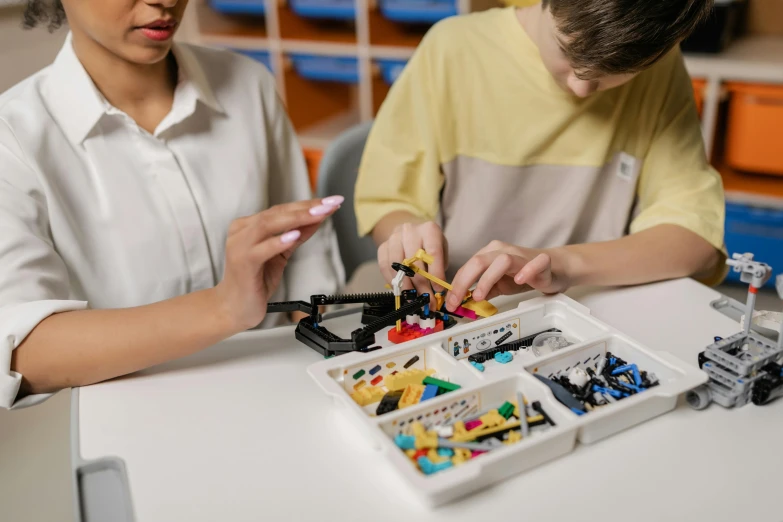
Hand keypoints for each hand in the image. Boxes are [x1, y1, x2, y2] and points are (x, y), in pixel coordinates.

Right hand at [215, 196, 341, 331]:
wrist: (235, 308)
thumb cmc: (255, 281)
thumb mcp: (281, 254)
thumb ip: (296, 236)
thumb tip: (318, 218)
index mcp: (248, 226)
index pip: (281, 209)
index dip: (307, 205)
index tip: (330, 202)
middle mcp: (241, 231)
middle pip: (277, 213)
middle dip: (306, 208)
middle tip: (330, 204)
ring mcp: (240, 246)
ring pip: (268, 224)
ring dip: (296, 218)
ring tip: (318, 214)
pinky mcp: (242, 262)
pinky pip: (262, 249)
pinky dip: (279, 241)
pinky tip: (295, 236)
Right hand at [377, 221, 447, 304]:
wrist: (410, 233)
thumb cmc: (428, 246)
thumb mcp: (440, 252)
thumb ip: (439, 269)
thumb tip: (438, 292)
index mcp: (429, 229)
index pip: (433, 252)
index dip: (436, 273)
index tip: (438, 289)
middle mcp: (410, 230)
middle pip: (414, 260)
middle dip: (421, 284)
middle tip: (426, 299)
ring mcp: (394, 237)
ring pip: (398, 264)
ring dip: (405, 285)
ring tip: (413, 298)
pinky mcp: (383, 246)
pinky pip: (385, 266)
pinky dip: (392, 281)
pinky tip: (400, 290)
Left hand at [445, 240, 570, 310]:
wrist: (555, 269)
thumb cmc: (525, 275)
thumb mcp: (498, 285)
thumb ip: (482, 292)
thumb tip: (462, 303)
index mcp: (490, 255)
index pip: (468, 267)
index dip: (456, 286)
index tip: (450, 303)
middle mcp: (503, 251)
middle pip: (479, 261)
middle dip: (464, 282)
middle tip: (457, 301)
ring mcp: (522, 255)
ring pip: (501, 260)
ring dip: (488, 278)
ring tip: (480, 296)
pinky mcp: (542, 261)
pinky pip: (534, 263)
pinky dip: (526, 270)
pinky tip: (519, 281)